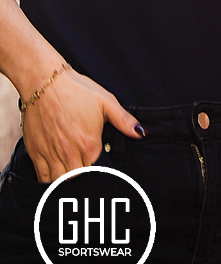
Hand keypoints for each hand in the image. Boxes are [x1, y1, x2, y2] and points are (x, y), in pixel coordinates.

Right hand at [21, 67, 143, 181]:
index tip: (100, 168)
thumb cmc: (76, 90)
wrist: (45, 81)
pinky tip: (54, 177)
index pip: (98, 171)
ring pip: (60, 182)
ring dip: (67, 181)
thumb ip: (123, 120)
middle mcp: (70, 153)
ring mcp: (52, 154)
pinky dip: (49, 181)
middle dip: (84, 179)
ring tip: (72, 173)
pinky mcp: (36, 152)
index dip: (100, 171)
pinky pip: (42, 178)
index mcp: (90, 144)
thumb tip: (140, 132)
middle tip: (86, 171)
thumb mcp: (106, 101)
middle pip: (78, 179)